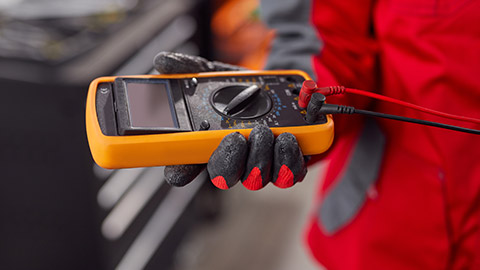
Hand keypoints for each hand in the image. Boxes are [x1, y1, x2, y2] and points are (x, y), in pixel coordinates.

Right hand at [154, 52, 307, 189]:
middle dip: (229, 160)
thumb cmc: (238, 88)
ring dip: (261, 156)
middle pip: (222, 177)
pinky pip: (288, 173)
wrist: (276, 89)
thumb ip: (189, 69)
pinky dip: (289, 157)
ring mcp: (257, 165)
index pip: (182, 168)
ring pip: (256, 178)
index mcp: (204, 145)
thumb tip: (163, 62)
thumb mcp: (213, 74)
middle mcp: (229, 160)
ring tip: (267, 131)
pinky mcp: (285, 164)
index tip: (178, 171)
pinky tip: (288, 138)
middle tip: (236, 136)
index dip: (179, 172)